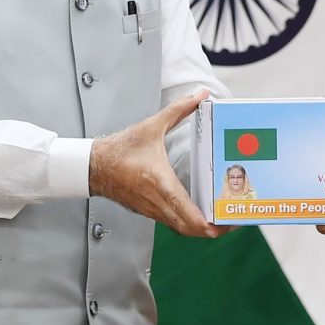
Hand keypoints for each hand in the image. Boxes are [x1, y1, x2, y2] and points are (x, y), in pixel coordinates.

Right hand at [90, 89, 227, 238]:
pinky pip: (171, 223)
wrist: (92, 166)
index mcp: (158, 181)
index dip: (203, 222)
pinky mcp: (148, 211)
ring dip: (200, 229)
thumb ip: (179, 109)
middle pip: (187, 227)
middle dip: (211, 230)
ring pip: (179, 228)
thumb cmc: (120, 149)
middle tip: (231, 224)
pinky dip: (188, 224)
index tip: (220, 225)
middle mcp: (156, 200)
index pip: (183, 209)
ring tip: (221, 222)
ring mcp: (151, 209)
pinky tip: (200, 215)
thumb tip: (201, 95)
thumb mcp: (151, 126)